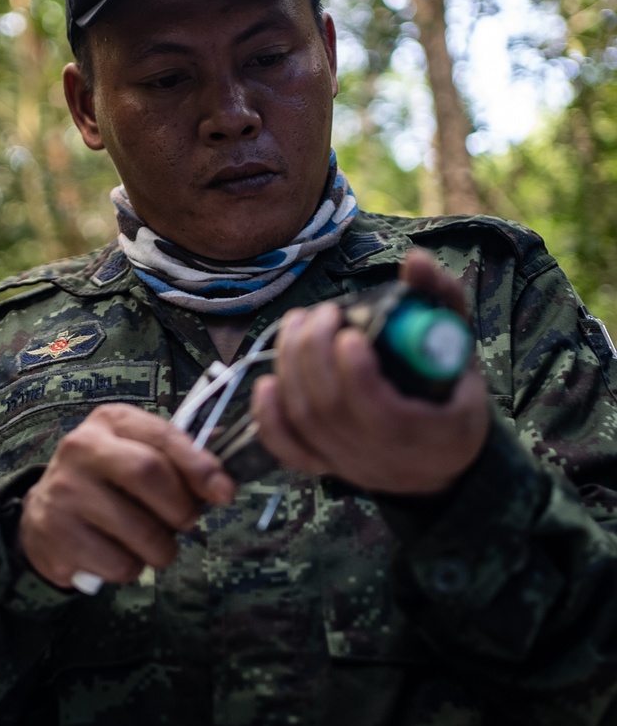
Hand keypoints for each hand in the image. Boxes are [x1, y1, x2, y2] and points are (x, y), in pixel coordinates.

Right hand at [19, 403, 234, 588]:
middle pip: (149, 473)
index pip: (163, 436)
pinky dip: (132, 568)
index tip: (225, 493)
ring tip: (152, 544)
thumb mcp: (138, 455)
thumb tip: (224, 482)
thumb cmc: (108, 482)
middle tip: (186, 523)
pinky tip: (118, 554)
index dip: (199, 466)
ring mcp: (65, 489)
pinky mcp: (55, 532)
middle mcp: (82, 447)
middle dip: (180, 508)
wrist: (45, 513)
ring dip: (162, 548)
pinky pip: (119, 563)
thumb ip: (179, 461)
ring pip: (140, 530)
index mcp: (111, 421)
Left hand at [250, 250, 488, 494]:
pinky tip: (266, 381)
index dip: (356, 374)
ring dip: (291, 367)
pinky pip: (288, 449)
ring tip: (298, 325)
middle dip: (314, 355)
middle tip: (320, 315)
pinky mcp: (326, 465)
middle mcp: (384, 458)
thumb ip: (441, 300)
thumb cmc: (451, 394)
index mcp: (429, 432)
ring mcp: (350, 465)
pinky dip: (269, 417)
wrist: (443, 457)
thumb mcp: (458, 347)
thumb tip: (416, 260)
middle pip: (331, 411)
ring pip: (304, 422)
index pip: (382, 414)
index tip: (347, 333)